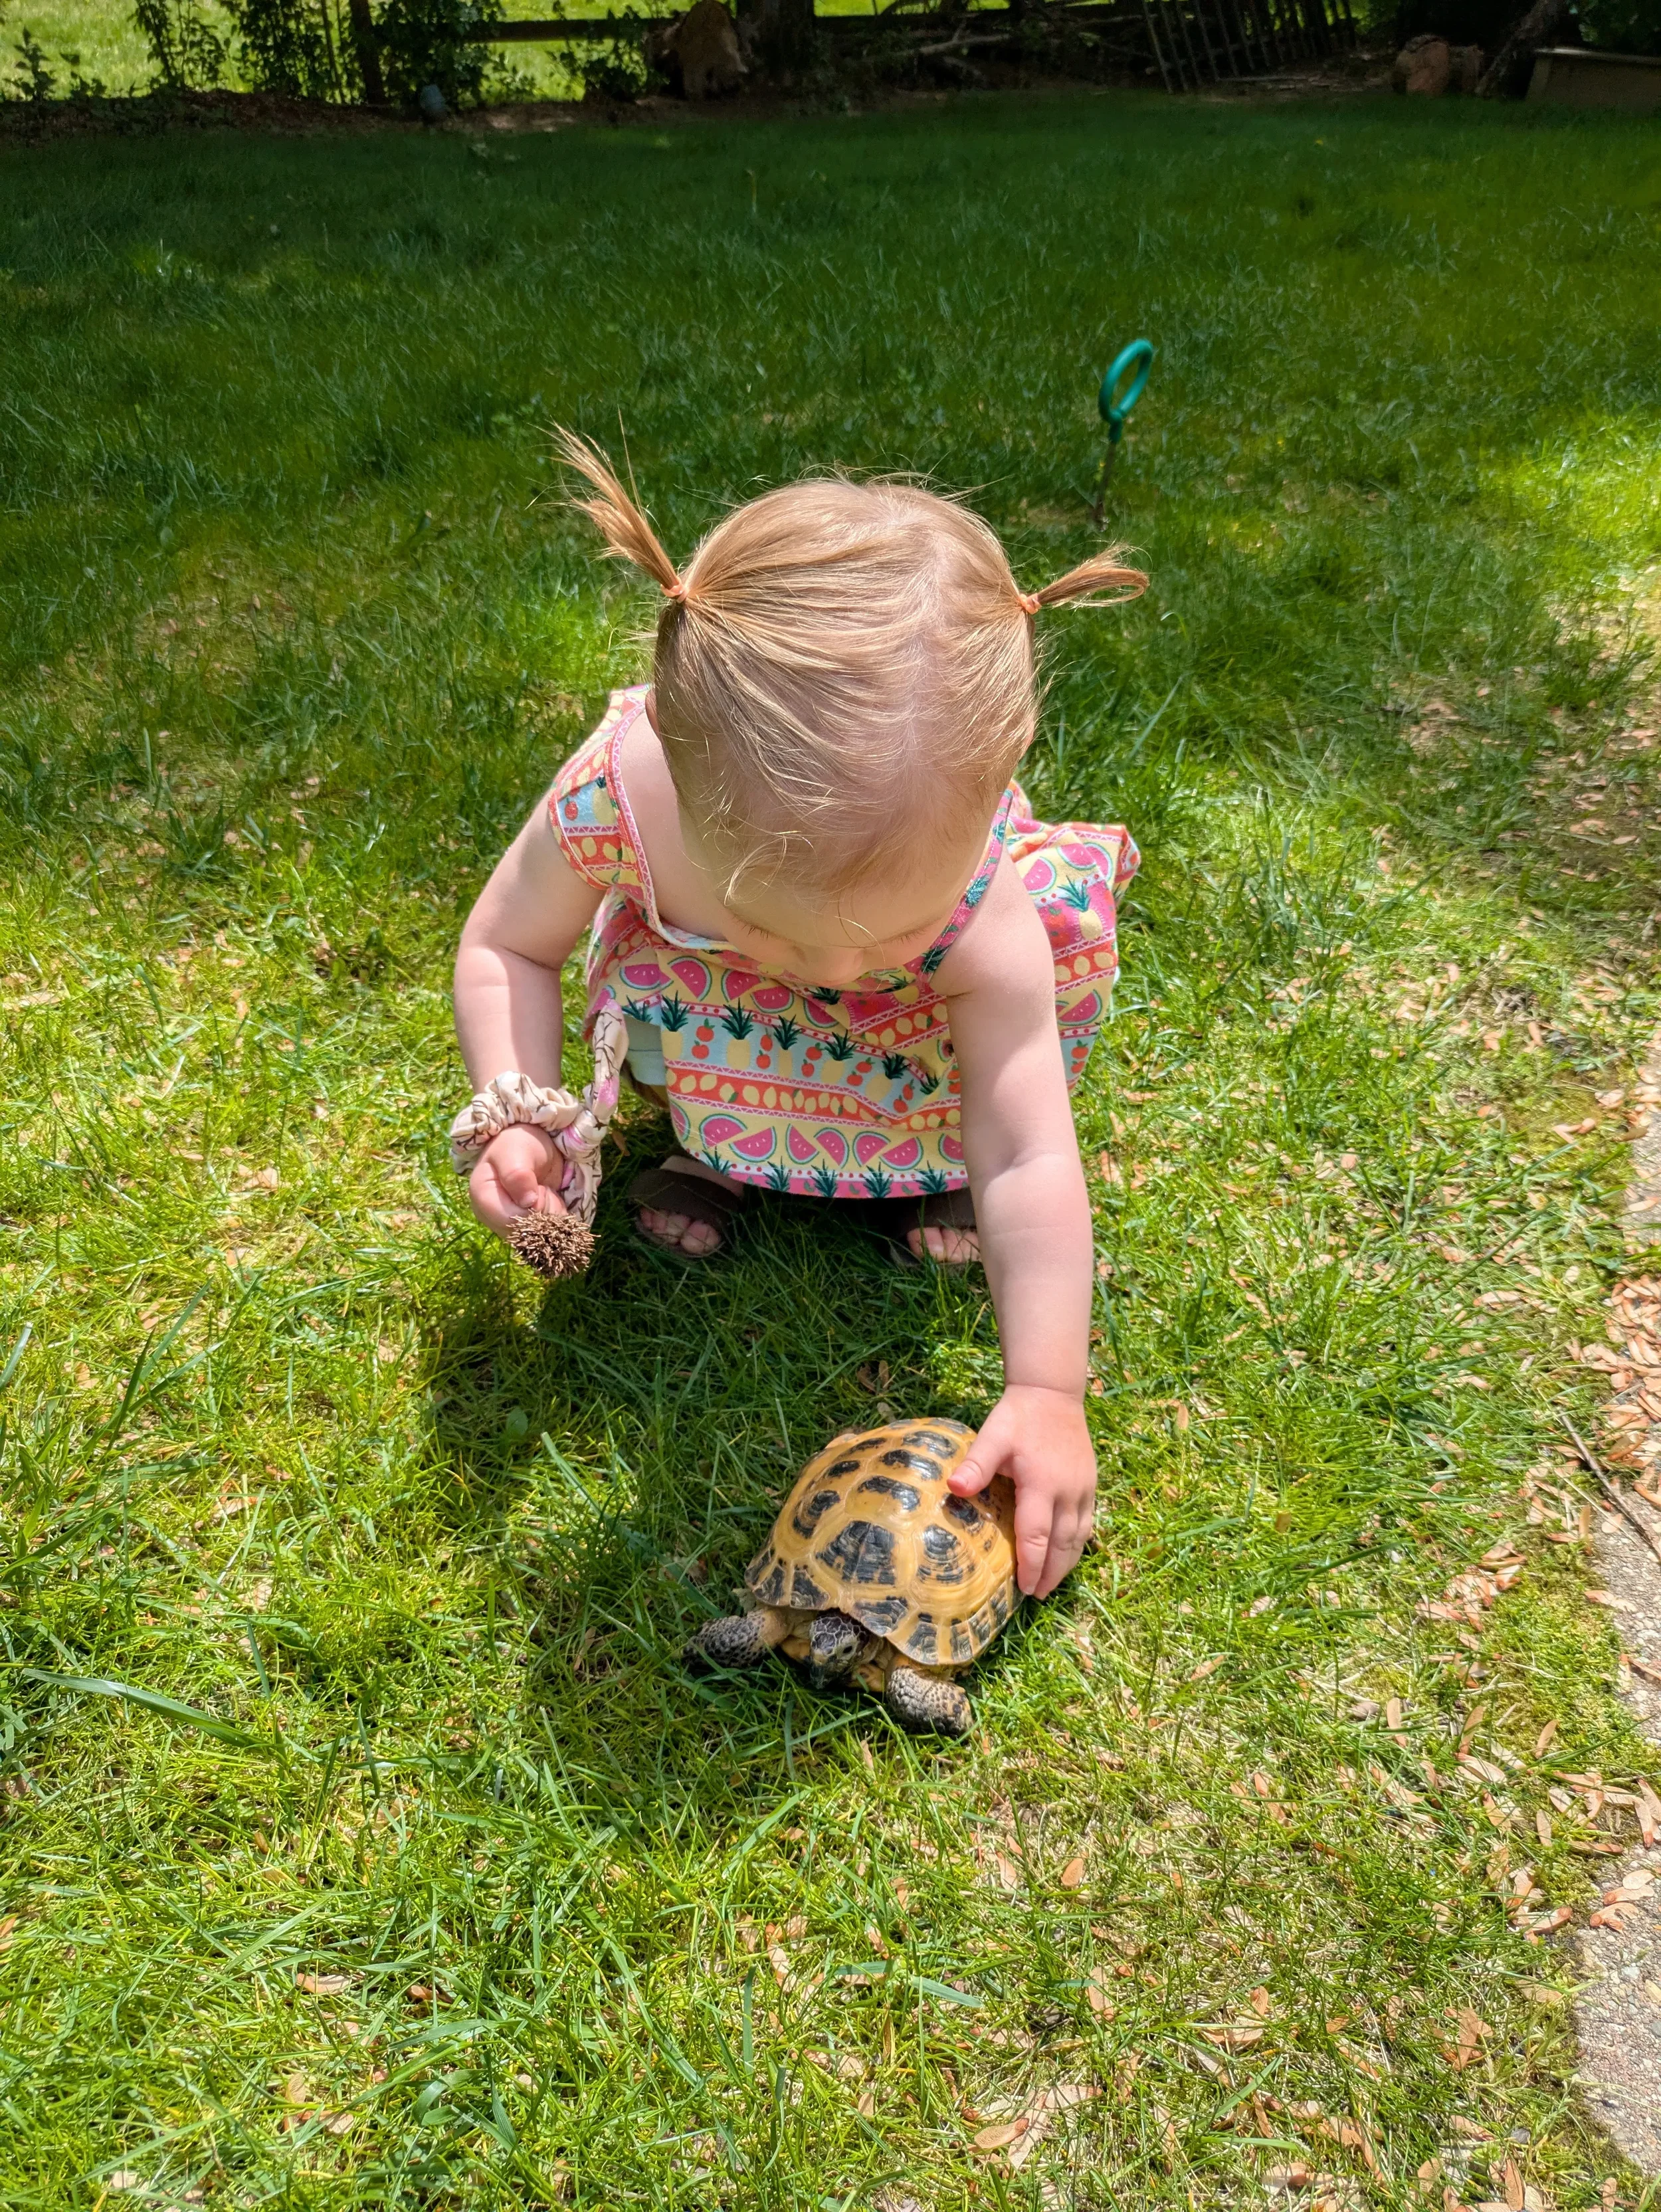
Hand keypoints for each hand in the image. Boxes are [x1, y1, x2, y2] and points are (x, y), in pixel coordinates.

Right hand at [467, 1124, 565, 1237]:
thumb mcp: (515, 1151)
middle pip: (524, 1232)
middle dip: (542, 1211)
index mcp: (482, 1198)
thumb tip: (527, 1202)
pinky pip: (545, 1234)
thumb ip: (517, 1174)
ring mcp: (506, 1225)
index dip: (531, 1207)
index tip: (537, 1186)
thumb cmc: (517, 1144)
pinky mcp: (522, 1228)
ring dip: (549, 1213)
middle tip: (542, 1186)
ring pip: (536, 1235)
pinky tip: (547, 1201)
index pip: (510, 1220)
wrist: (527, 1146)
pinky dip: (553, 1218)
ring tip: (543, 1191)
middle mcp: (491, 1216)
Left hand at [950, 1385, 1096, 1599]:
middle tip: (1037, 1596)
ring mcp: (1083, 1489)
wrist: (1053, 1394)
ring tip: (1052, 1584)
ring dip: (1066, 1563)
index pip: (1037, 1536)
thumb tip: (953, 1488)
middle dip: (1050, 1573)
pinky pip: (1088, 1523)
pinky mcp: (1091, 1484)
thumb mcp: (993, 1436)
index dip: (1031, 1566)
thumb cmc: (1018, 1417)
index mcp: (1042, 1485)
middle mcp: (1068, 1493)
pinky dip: (1078, 1544)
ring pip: (1079, 1537)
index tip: (1024, 1589)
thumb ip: (976, 1464)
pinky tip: (1068, 1554)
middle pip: (1062, 1544)